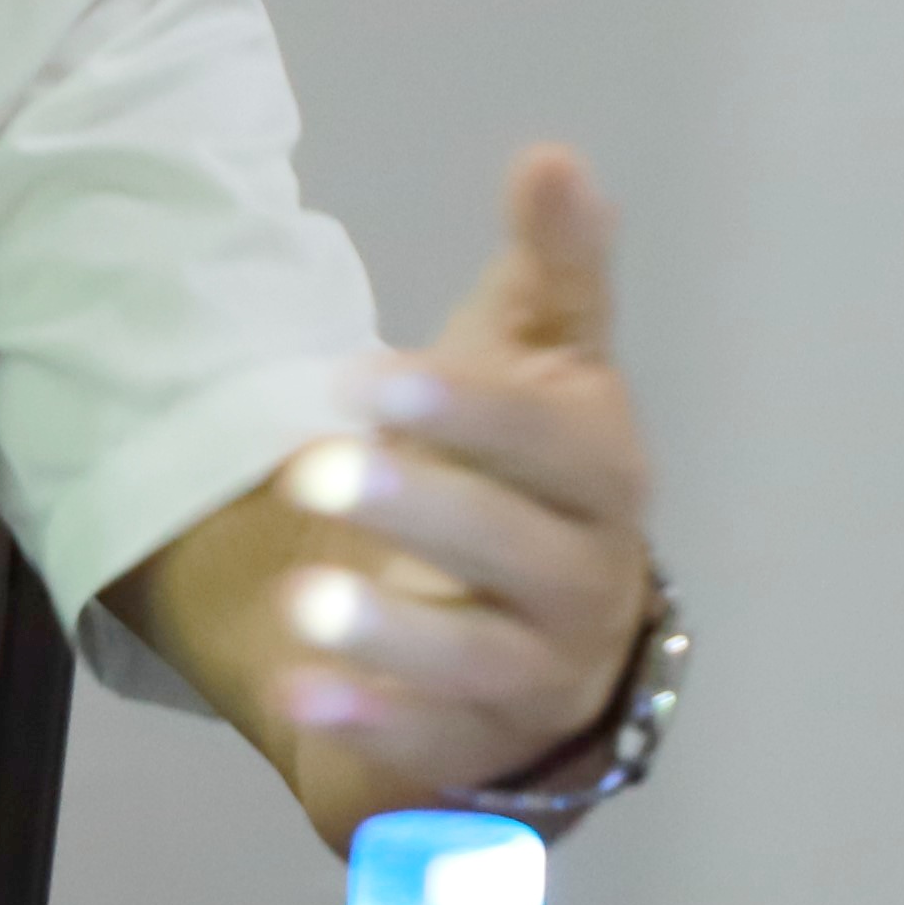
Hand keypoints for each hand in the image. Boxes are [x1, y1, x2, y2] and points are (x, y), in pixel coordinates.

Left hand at [261, 146, 654, 803]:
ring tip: (300, 607)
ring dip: (390, 635)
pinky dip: (373, 719)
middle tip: (310, 468)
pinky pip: (438, 741)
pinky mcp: (489, 746)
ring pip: (480, 658)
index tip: (368, 376)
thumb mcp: (539, 368)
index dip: (467, 409)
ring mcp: (545, 674)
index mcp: (604, 476)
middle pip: (515, 549)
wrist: (531, 631)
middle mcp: (592, 581)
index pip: (552, 442)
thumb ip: (552, 274)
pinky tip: (299, 688)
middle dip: (418, 508)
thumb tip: (552, 158)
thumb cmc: (526, 478)